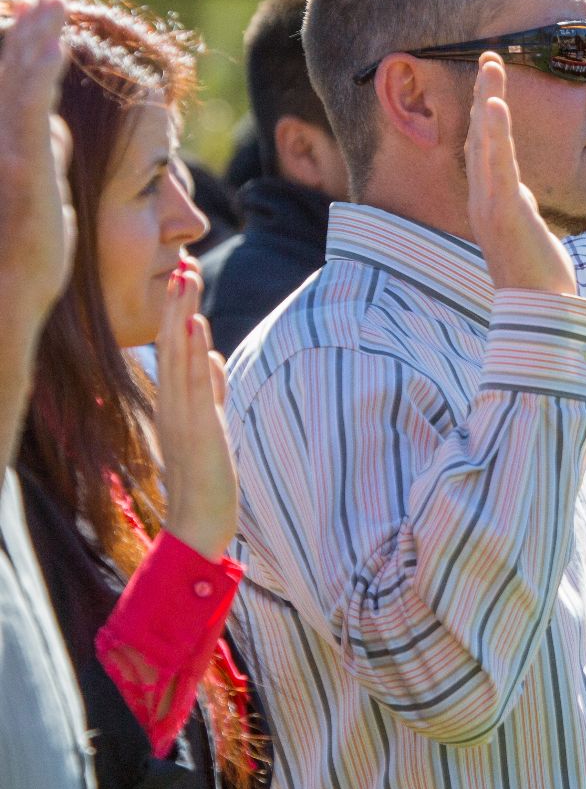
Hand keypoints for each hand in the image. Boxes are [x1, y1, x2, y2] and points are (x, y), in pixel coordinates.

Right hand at [0, 0, 73, 319]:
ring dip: (38, 35)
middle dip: (31, 22)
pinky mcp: (21, 164)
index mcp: (9, 137)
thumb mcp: (44, 183)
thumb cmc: (30, 242)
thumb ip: (49, 148)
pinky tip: (56, 46)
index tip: (43, 1)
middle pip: (11, 66)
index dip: (25, 36)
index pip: (13, 75)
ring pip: (18, 78)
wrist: (11, 287)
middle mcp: (0, 136)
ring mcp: (6, 148)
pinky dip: (41, 73)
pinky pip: (32, 109)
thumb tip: (61, 123)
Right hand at [153, 259, 238, 561]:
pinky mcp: (199, 429)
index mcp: (176, 402)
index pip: (174, 350)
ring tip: (185, 282)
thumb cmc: (204, 476)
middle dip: (178, 306)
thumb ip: (210, 390)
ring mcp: (183, 415)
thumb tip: (211, 356)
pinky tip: (195, 328)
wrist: (198, 521)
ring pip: (179, 357)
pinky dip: (194, 355)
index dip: (178, 315)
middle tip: (184, 267)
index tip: (184, 280)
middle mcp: (174, 404)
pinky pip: (194, 385)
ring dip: (182, 318)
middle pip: (172, 346)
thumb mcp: (210, 424)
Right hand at [466, 53, 575, 294]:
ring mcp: (489, 205)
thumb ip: (520, 207)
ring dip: (487, 101)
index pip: (484, 147)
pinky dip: (494, 132)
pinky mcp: (503, 212)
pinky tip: (494, 105)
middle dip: (483, 93)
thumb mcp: (527, 229)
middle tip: (489, 55)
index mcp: (488, 201)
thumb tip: (522, 193)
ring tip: (491, 65)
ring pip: (485, 143)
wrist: (541, 309)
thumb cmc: (537, 275)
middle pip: (479, 135)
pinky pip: (497, 164)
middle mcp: (482, 199)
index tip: (491, 80)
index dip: (485, 112)